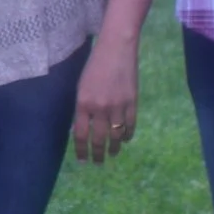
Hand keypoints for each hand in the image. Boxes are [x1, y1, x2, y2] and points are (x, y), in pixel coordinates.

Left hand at [72, 34, 139, 162]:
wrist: (116, 49)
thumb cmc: (94, 66)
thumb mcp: (81, 86)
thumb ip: (82, 108)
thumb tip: (83, 128)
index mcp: (83, 103)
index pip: (80, 135)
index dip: (81, 150)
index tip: (82, 161)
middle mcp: (100, 108)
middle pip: (99, 139)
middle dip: (97, 154)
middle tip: (97, 163)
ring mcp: (118, 106)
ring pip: (116, 135)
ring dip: (113, 148)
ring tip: (112, 154)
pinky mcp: (133, 103)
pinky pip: (130, 125)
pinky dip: (127, 135)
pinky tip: (124, 140)